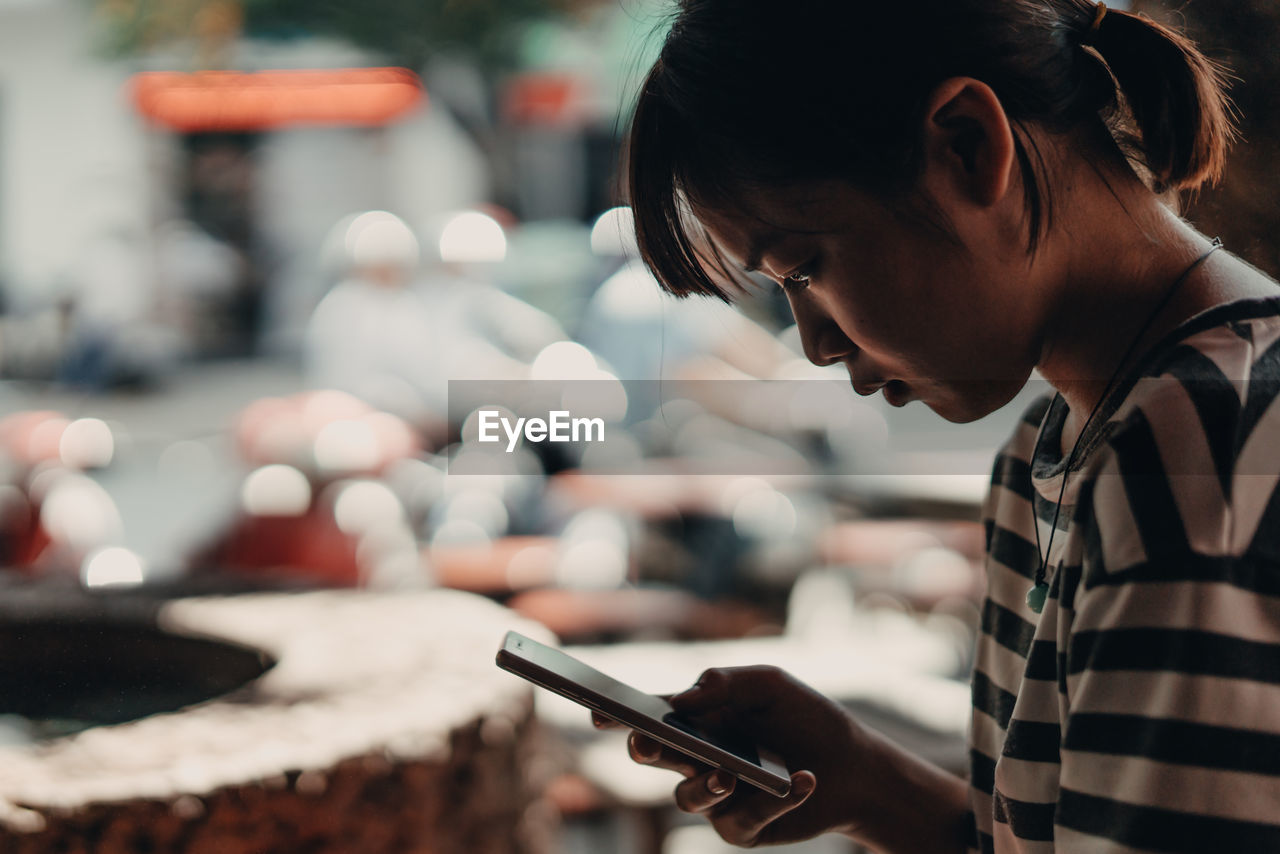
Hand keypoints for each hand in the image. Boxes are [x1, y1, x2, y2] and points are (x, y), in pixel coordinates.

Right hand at [592, 665, 868, 846]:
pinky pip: (741, 820)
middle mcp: (696, 759)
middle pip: (654, 758)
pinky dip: (773, 800)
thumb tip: (681, 698)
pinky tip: (801, 780)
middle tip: (647, 742)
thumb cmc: (805, 718)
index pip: (648, 715)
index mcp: (696, 719)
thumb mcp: (771, 685)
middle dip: (647, 749)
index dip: (618, 715)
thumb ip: (725, 682)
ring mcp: (715, 797)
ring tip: (730, 774)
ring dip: (705, 784)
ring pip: (687, 797)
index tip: (600, 711)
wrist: (853, 764)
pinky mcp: (741, 828)